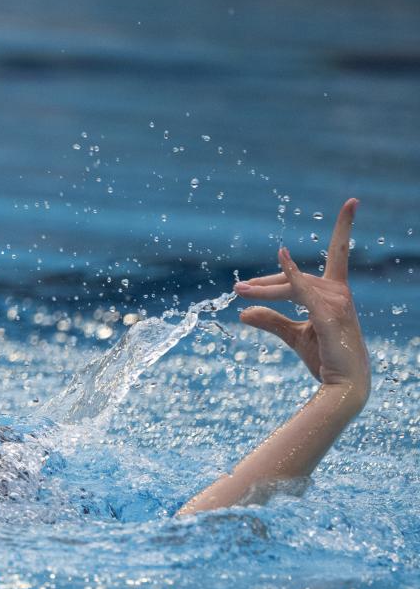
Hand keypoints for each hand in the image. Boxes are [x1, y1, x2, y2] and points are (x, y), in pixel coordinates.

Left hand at [234, 199, 369, 393]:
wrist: (342, 387)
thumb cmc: (324, 359)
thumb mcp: (293, 335)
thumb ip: (271, 320)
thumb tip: (243, 313)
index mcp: (335, 293)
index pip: (339, 252)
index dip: (345, 227)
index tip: (352, 202)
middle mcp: (340, 293)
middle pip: (295, 277)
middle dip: (265, 283)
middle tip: (237, 289)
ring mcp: (337, 304)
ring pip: (292, 287)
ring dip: (265, 289)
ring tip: (239, 292)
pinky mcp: (328, 316)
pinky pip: (304, 291)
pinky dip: (291, 275)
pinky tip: (282, 257)